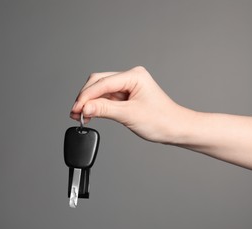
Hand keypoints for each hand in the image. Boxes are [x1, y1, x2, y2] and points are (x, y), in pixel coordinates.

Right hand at [70, 66, 195, 143]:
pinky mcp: (127, 95)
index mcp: (134, 76)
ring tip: (80, 115)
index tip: (75, 109)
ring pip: (101, 90)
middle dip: (86, 98)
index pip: (102, 83)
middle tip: (75, 113)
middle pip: (98, 82)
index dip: (86, 96)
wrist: (176, 129)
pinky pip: (107, 98)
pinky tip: (91, 113)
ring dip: (90, 102)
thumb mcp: (129, 115)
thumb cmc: (161, 120)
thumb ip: (105, 109)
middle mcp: (130, 77)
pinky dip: (97, 106)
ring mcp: (128, 86)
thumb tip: (84, 107)